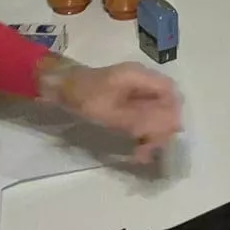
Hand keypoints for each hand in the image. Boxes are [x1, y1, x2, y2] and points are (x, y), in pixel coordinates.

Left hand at [37, 55, 181, 152]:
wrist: (58, 86)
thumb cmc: (83, 96)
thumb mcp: (111, 111)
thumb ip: (141, 119)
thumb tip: (171, 127)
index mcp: (141, 76)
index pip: (170, 93)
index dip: (172, 115)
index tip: (161, 138)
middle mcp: (142, 79)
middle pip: (165, 103)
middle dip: (162, 128)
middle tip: (148, 150)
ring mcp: (135, 88)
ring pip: (156, 111)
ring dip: (152, 132)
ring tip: (142, 154)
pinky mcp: (126, 99)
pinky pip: (144, 113)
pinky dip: (143, 130)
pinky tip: (137, 146)